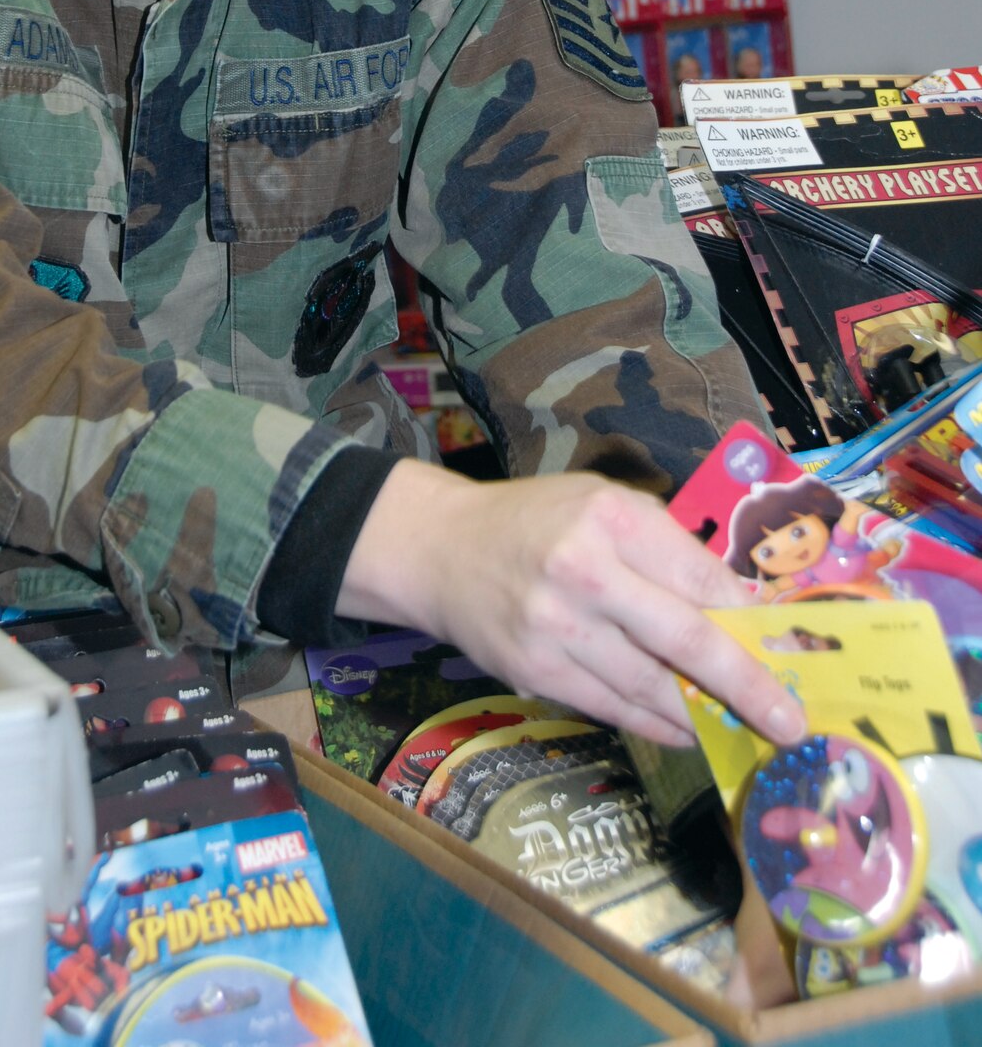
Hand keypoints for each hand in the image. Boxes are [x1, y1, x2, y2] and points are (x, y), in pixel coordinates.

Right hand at [338, 461, 806, 750]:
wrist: (440, 550)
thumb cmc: (538, 522)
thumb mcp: (603, 505)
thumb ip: (666, 549)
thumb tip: (744, 607)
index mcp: (612, 517)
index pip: (703, 576)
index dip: (755, 618)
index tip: (794, 647)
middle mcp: (586, 571)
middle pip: (687, 639)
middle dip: (750, 685)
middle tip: (791, 721)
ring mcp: (558, 628)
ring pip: (654, 687)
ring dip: (708, 715)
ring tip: (747, 730)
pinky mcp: (537, 673)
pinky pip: (615, 709)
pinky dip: (659, 724)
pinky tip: (688, 729)